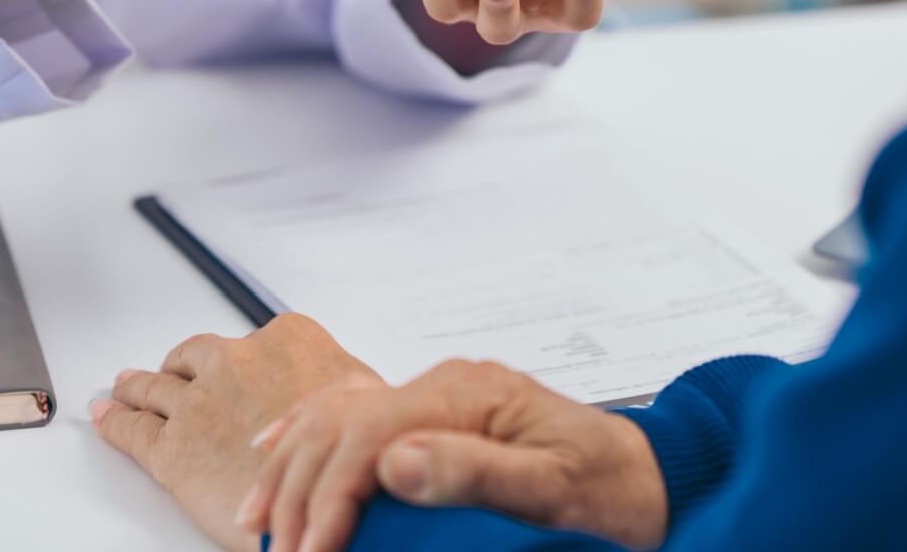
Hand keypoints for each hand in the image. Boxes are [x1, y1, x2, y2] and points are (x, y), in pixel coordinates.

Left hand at [91, 315, 381, 551]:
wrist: (323, 511)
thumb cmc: (350, 459)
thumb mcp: (364, 401)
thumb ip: (338, 382)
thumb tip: (341, 385)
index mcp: (287, 339)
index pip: (249, 340)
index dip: (235, 359)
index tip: (230, 364)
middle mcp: (236, 362)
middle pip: (194, 358)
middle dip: (178, 367)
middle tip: (165, 372)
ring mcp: (199, 402)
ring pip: (155, 386)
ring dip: (135, 386)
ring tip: (123, 386)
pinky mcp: (171, 447)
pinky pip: (132, 429)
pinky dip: (114, 421)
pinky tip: (107, 416)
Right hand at [240, 359, 667, 551]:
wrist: (648, 477)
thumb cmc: (610, 487)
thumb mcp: (554, 489)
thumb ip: (475, 472)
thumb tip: (395, 462)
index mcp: (466, 392)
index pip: (370, 435)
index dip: (330, 496)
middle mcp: (442, 384)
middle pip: (340, 424)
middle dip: (299, 490)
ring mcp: (433, 395)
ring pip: (333, 415)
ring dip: (288, 465)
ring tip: (258, 521)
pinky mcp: (431, 414)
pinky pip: (349, 414)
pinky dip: (304, 434)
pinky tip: (273, 453)